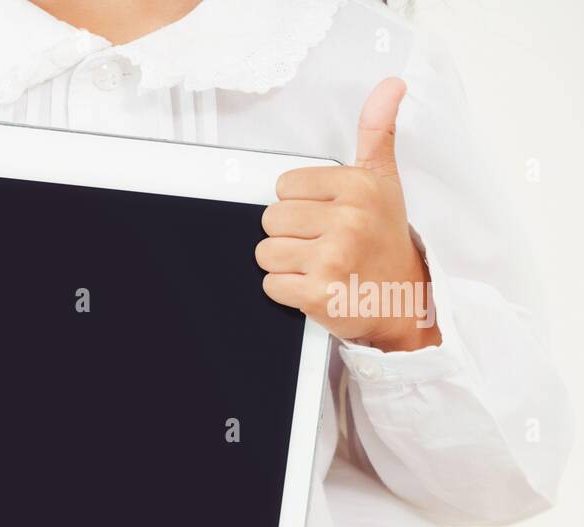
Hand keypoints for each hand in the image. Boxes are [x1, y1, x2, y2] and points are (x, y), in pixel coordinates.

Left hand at [257, 77, 438, 352]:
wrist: (404, 301)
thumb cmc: (386, 240)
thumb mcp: (384, 181)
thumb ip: (377, 132)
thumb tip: (391, 83)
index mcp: (358, 186)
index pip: (284, 186)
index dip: (299, 204)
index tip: (327, 217)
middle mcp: (348, 219)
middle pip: (271, 219)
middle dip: (288, 235)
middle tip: (321, 245)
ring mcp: (333, 258)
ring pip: (266, 253)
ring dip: (285, 264)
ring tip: (317, 266)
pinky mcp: (318, 293)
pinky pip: (271, 285)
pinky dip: (286, 291)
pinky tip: (314, 287)